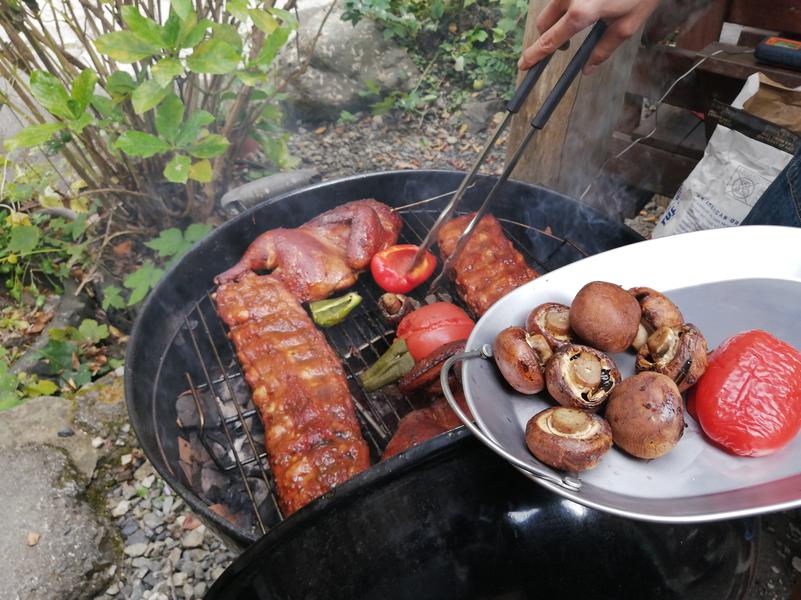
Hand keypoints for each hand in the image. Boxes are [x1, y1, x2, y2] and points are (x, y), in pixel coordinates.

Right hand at [518, 0, 660, 73]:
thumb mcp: (627, 25)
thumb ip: (604, 49)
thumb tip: (587, 69)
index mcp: (581, 13)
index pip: (549, 41)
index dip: (535, 56)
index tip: (524, 66)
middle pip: (544, 24)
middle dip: (549, 37)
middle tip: (565, 46)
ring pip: (552, 7)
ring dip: (559, 18)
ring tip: (581, 20)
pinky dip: (568, 4)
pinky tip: (589, 3)